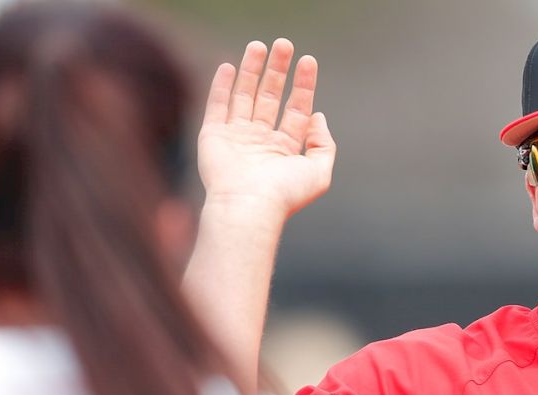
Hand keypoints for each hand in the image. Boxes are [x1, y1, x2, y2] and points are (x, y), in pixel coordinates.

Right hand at [198, 39, 334, 221]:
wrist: (248, 206)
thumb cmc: (284, 194)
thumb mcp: (319, 172)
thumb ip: (324, 144)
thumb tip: (318, 117)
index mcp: (285, 150)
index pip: (296, 110)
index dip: (303, 85)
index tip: (308, 61)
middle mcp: (260, 142)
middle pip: (270, 97)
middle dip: (278, 71)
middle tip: (284, 44)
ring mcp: (236, 138)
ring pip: (244, 96)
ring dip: (251, 70)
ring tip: (259, 45)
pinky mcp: (213, 137)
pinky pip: (217, 106)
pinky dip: (222, 86)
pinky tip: (229, 66)